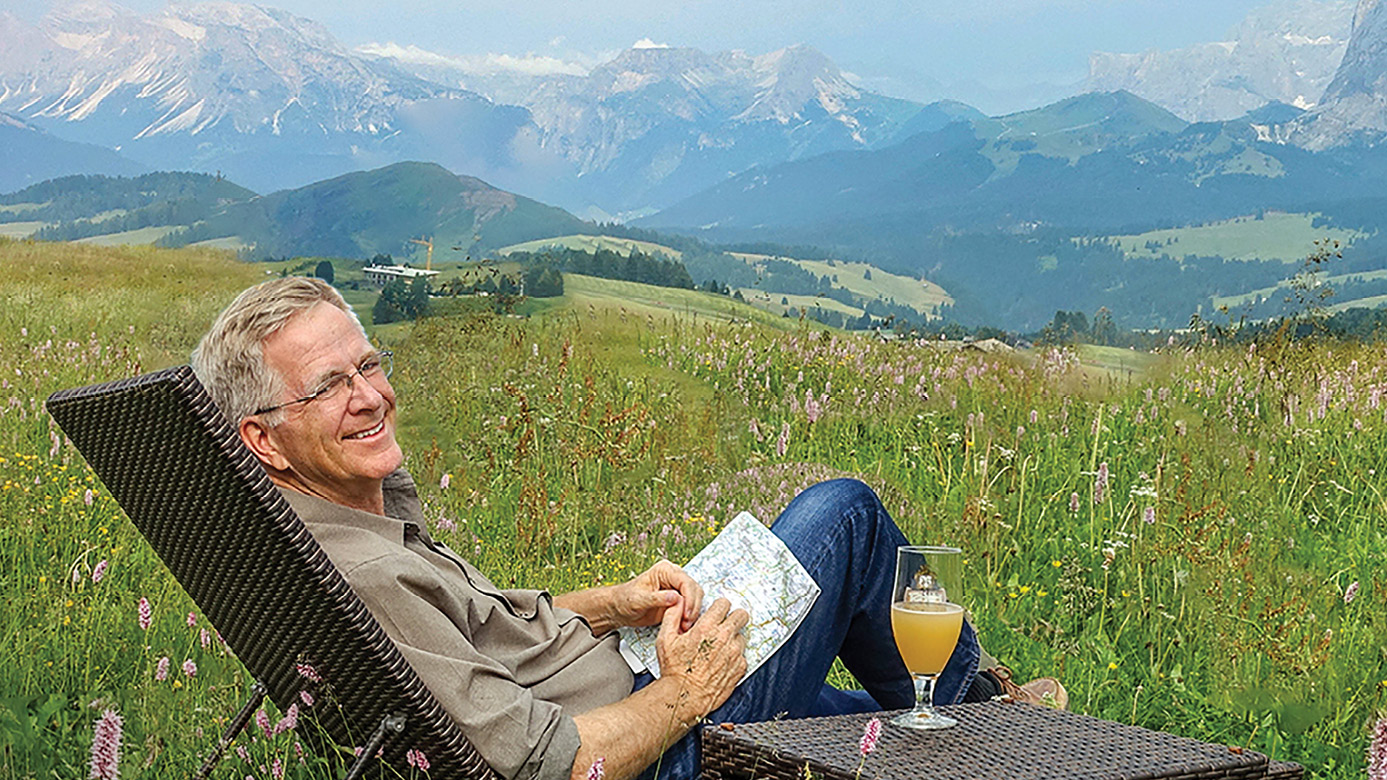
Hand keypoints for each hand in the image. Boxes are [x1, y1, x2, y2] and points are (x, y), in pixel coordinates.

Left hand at [613, 560, 702, 630]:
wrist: (619, 610)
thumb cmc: (625, 600)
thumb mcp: (638, 600)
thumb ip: (657, 598)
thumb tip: (676, 597)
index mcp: (664, 570)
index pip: (685, 581)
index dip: (689, 598)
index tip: (687, 614)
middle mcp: (673, 577)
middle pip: (694, 590)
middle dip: (693, 607)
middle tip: (686, 623)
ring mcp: (677, 589)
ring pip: (695, 599)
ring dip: (693, 613)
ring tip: (684, 626)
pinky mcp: (678, 601)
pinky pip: (690, 608)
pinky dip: (689, 617)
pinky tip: (683, 626)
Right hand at [654, 597, 748, 723]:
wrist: (684, 696)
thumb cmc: (675, 670)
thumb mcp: (665, 639)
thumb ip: (672, 616)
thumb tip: (677, 602)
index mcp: (706, 628)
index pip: (724, 604)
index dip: (720, 606)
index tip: (717, 612)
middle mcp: (723, 638)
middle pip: (741, 615)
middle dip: (734, 617)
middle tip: (726, 624)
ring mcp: (734, 653)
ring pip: (742, 636)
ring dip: (733, 639)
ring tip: (719, 648)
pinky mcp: (740, 667)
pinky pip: (743, 655)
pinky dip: (735, 656)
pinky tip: (722, 662)